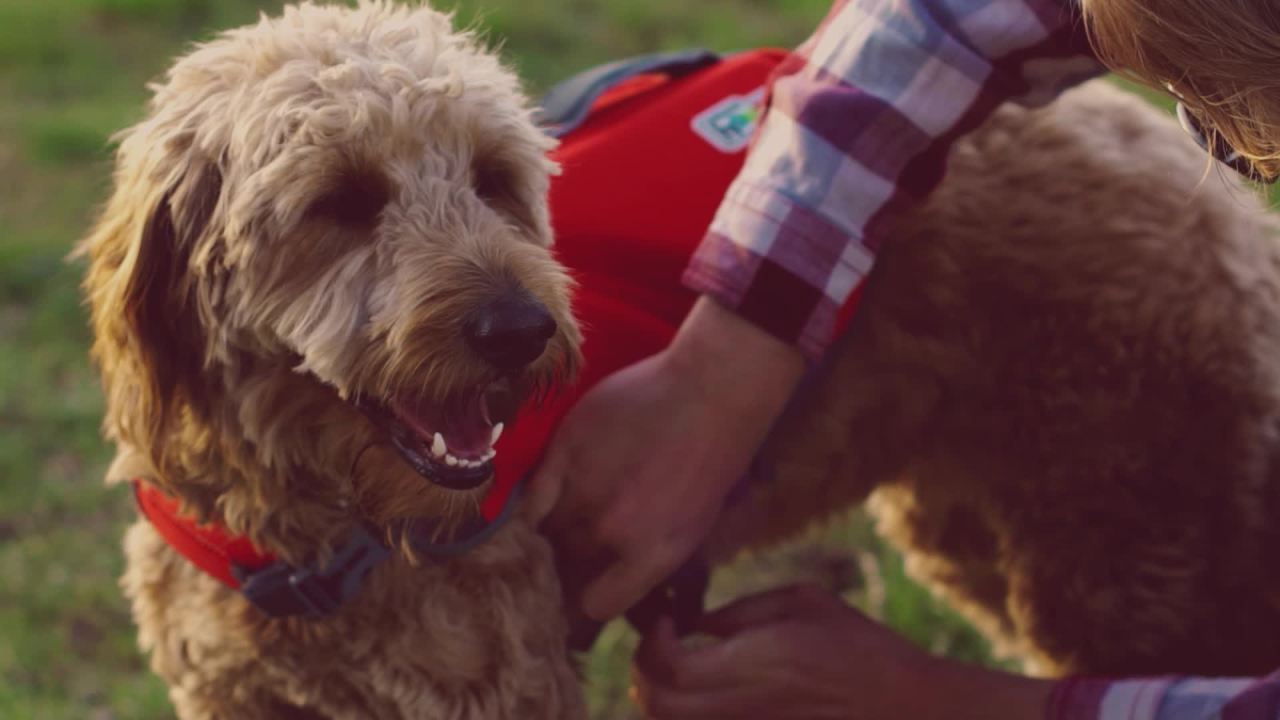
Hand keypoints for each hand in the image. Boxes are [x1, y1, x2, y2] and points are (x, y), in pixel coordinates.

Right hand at [528, 297, 804, 620]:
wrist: (711, 394)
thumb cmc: (712, 462)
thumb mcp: (691, 531)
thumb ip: (645, 565)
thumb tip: (612, 590)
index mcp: (649, 558)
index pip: (593, 607)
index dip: (583, 606)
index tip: (579, 598)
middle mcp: (610, 532)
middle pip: (564, 574)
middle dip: (561, 576)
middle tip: (563, 565)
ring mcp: (583, 490)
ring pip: (541, 538)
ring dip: (542, 544)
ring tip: (549, 536)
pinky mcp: (563, 452)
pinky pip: (530, 500)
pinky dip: (529, 512)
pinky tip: (537, 509)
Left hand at [631, 584, 1052, 719]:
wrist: (911, 712)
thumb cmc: (863, 649)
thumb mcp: (806, 603)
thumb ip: (742, 611)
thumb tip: (693, 623)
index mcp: (760, 664)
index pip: (670, 670)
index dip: (651, 646)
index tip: (666, 623)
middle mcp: (748, 708)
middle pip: (659, 707)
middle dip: (643, 675)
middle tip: (661, 648)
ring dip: (662, 699)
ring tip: (678, 669)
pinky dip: (689, 716)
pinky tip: (706, 694)